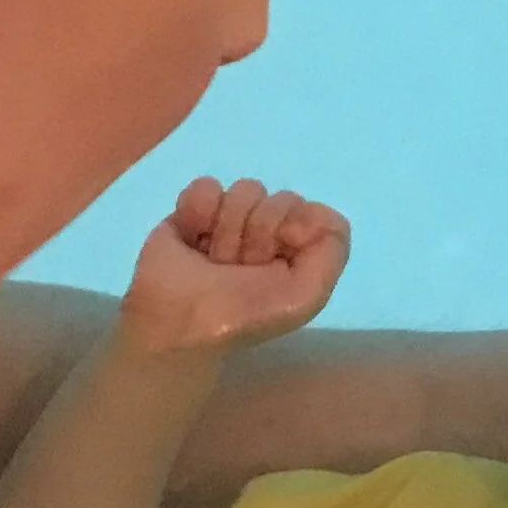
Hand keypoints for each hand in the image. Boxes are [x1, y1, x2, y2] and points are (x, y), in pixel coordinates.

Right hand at [118, 176, 350, 356]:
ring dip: (228, 229)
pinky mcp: (195, 210)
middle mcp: (269, 234)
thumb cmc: (243, 314)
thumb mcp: (305, 296)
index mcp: (298, 253)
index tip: (276, 257)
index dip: (295, 229)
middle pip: (281, 199)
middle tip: (239, 267)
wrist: (175, 321)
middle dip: (259, 234)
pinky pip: (207, 186)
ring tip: (214, 260)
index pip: (314, 212)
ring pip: (246, 189)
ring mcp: (232, 219)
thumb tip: (311, 210)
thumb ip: (332, 252)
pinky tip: (192, 238)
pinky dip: (198, 211)